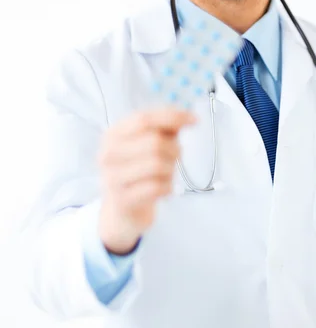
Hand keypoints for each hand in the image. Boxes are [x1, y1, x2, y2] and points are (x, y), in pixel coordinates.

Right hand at [97, 107, 196, 254]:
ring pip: (158, 165)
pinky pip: (158, 187)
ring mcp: (112, 178)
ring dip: (171, 169)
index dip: (172, 117)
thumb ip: (166, 127)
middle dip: (174, 148)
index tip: (195, 120)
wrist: (123, 211)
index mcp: (114, 134)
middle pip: (154, 142)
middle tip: (176, 156)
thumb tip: (189, 117)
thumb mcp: (149, 143)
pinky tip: (162, 189)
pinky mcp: (123, 200)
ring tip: (166, 173)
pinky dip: (168, 187)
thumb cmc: (140, 170)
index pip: (144, 118)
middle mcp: (108, 154)